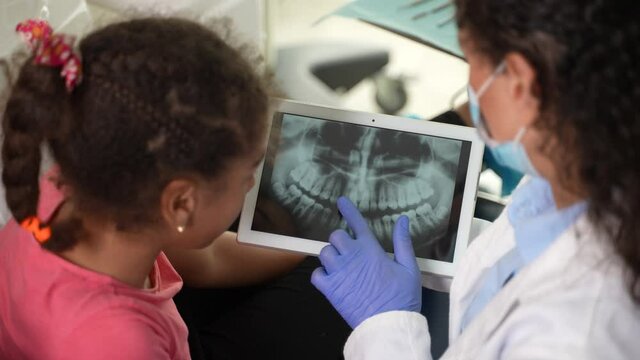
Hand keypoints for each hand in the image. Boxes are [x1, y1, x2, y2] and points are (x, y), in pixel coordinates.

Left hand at [311, 197, 421, 328]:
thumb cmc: (402, 297)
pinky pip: (316, 274)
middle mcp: (352, 257)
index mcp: (371, 250)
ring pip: (324, 252)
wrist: (389, 324)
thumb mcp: (410, 267)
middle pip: (336, 236)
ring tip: (342, 266)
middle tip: (349, 251)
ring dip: (331, 256)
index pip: (356, 223)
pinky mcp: (330, 289)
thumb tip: (402, 220)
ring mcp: (339, 272)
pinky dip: (321, 275)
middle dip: (341, 240)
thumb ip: (403, 242)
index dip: (348, 210)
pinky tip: (331, 279)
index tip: (341, 201)